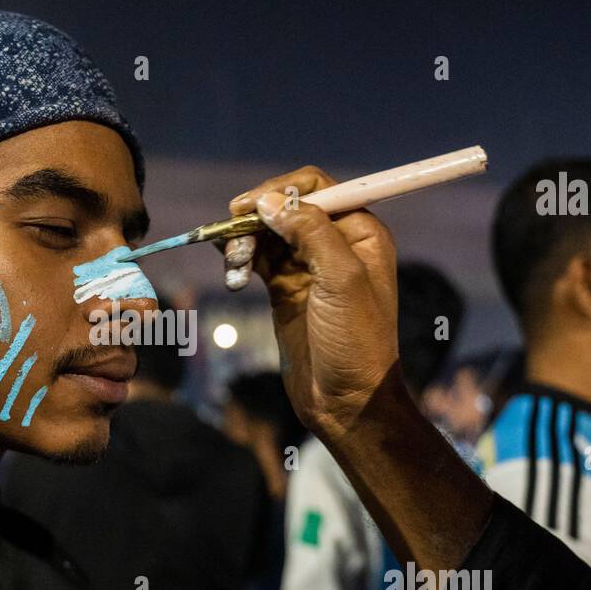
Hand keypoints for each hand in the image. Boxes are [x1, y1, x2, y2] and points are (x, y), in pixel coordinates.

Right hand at [222, 166, 399, 439]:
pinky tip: (232, 273)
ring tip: (233, 266)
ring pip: (267, 233)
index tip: (248, 208)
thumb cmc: (355, 343)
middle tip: (230, 236)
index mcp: (360, 233)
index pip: (316, 188)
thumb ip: (310, 233)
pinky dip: (240, 259)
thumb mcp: (341, 280)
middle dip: (256, 217)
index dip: (280, 191)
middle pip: (285, 207)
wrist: (346, 401)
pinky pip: (257, 259)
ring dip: (244, 241)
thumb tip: (271, 202)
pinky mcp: (285, 289)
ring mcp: (308, 267)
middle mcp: (335, 244)